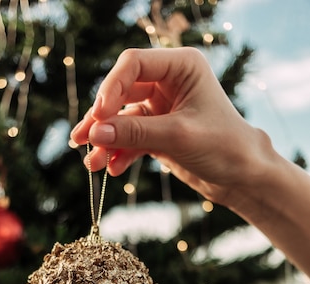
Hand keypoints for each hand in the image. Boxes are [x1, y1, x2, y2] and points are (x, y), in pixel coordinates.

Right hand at [71, 47, 268, 207]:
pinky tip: (113, 170)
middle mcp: (168, 82)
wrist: (242, 177)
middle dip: (102, 119)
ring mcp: (161, 108)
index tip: (98, 117)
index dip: (111, 88)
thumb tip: (95, 133)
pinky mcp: (158, 131)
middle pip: (121, 92)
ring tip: (91, 163)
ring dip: (106, 140)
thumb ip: (135, 133)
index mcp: (181, 67)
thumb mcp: (178, 137)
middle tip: (83, 141)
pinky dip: (120, 153)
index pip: (133, 65)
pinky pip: (130, 138)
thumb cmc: (223, 146)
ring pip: (122, 118)